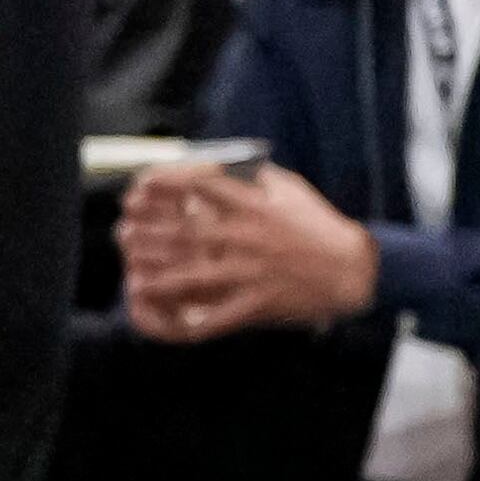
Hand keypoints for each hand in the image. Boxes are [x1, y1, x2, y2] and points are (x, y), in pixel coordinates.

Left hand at [118, 159, 379, 341]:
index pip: (199, 185)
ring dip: (158, 275)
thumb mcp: (287, 188)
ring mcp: (254, 272)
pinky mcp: (260, 303)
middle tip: (124, 231)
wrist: (355, 268)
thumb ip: (249, 174)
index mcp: (256, 205)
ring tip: (133, 271)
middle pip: (185, 232)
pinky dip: (193, 319)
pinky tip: (171, 316)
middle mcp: (250, 236)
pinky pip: (220, 315)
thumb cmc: (316, 225)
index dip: (162, 184)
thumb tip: (207, 161)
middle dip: (147, 232)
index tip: (138, 188)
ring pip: (194, 275)